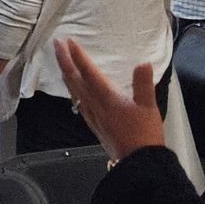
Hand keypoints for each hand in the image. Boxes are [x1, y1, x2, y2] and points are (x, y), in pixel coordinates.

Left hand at [53, 39, 164, 162]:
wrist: (137, 162)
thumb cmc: (144, 135)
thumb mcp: (148, 107)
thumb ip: (144, 84)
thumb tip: (143, 63)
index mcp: (106, 97)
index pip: (88, 72)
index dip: (78, 55)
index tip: (69, 41)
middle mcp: (94, 104)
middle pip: (74, 78)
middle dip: (64, 59)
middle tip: (56, 44)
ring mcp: (91, 114)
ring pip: (73, 89)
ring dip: (65, 72)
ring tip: (60, 61)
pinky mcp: (93, 123)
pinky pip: (76, 101)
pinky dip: (71, 88)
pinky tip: (72, 88)